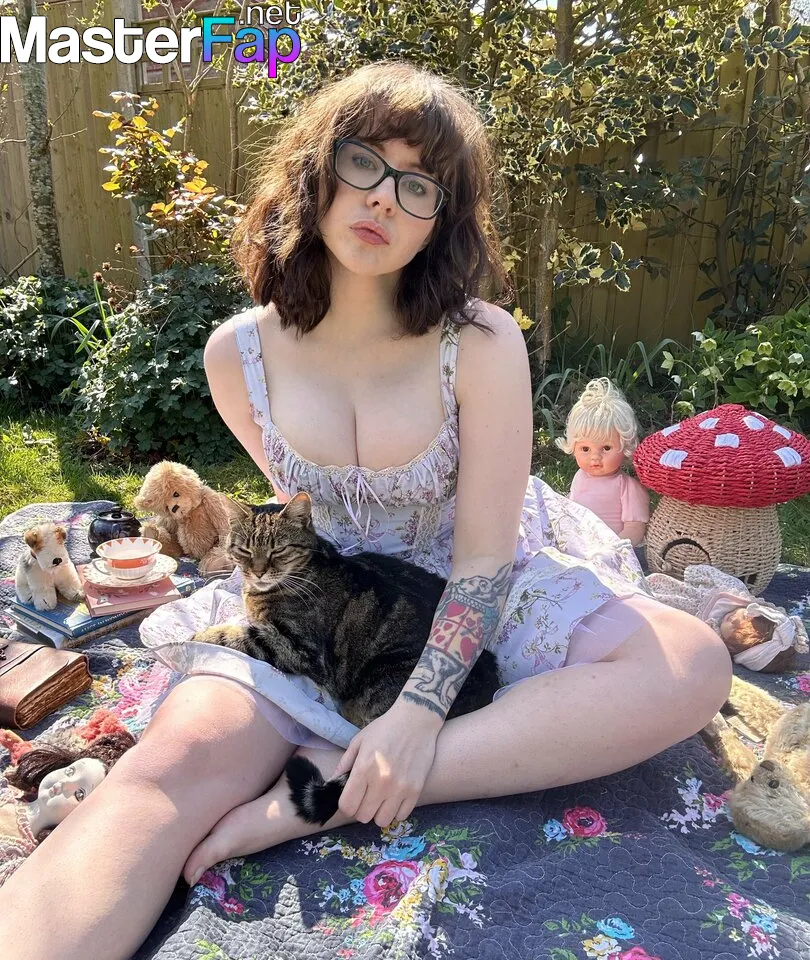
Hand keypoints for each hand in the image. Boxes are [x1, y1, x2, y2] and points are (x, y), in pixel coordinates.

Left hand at [334, 698, 442, 827]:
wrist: (416, 719)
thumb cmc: (385, 728)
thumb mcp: (359, 740)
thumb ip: (344, 763)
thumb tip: (332, 782)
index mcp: (363, 768)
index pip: (347, 806)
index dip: (346, 804)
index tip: (351, 797)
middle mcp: (381, 782)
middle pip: (363, 816)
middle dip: (361, 808)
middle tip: (366, 796)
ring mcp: (400, 788)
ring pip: (382, 821)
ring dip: (379, 812)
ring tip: (381, 798)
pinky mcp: (416, 790)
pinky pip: (401, 816)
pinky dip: (396, 810)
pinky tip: (395, 797)